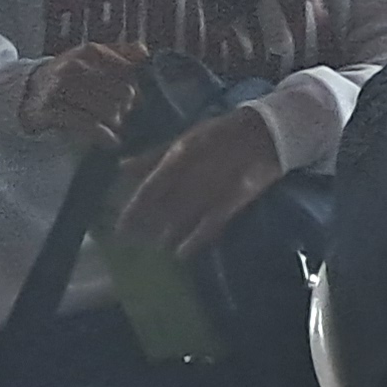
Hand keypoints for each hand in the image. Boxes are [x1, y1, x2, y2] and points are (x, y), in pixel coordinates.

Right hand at [17, 43, 151, 144]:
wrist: (25, 91)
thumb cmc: (67, 76)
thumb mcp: (91, 58)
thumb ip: (121, 54)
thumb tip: (146, 54)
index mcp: (90, 52)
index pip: (132, 72)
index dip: (141, 89)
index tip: (140, 101)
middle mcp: (75, 66)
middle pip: (124, 92)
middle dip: (129, 108)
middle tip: (125, 116)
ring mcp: (60, 88)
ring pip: (108, 109)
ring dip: (117, 122)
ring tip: (116, 126)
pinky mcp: (50, 110)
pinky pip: (87, 125)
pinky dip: (104, 136)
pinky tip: (111, 141)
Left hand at [115, 107, 286, 258]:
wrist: (266, 133)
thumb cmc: (219, 134)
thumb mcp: (183, 139)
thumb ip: (153, 156)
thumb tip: (120, 168)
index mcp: (178, 158)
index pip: (149, 190)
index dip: (133, 210)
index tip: (119, 227)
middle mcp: (192, 178)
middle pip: (162, 209)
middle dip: (145, 226)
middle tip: (130, 241)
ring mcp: (212, 192)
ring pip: (182, 220)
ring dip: (165, 235)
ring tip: (153, 247)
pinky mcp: (232, 203)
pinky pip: (209, 227)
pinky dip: (194, 241)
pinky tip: (181, 253)